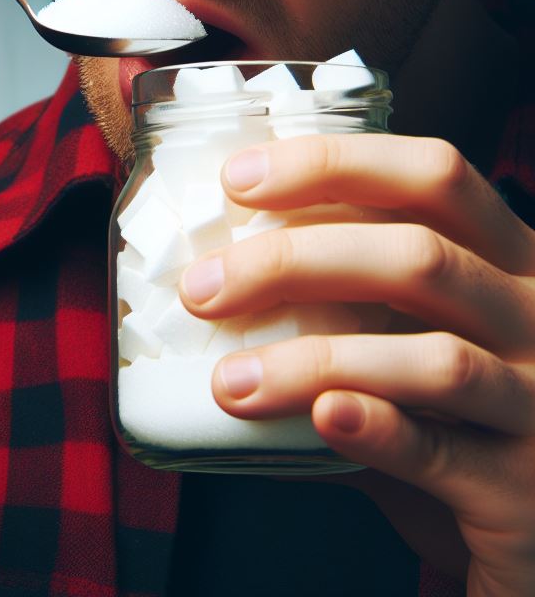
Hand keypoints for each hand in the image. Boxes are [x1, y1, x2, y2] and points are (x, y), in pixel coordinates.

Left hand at [179, 133, 534, 594]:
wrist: (527, 539)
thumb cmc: (451, 422)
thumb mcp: (405, 342)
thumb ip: (335, 307)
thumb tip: (210, 276)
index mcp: (506, 261)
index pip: (433, 176)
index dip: (333, 164)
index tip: (237, 179)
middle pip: (419, 258)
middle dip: (292, 261)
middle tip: (202, 289)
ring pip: (433, 360)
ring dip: (312, 361)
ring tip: (230, 381)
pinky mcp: (523, 489)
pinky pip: (445, 452)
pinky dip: (376, 430)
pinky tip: (318, 417)